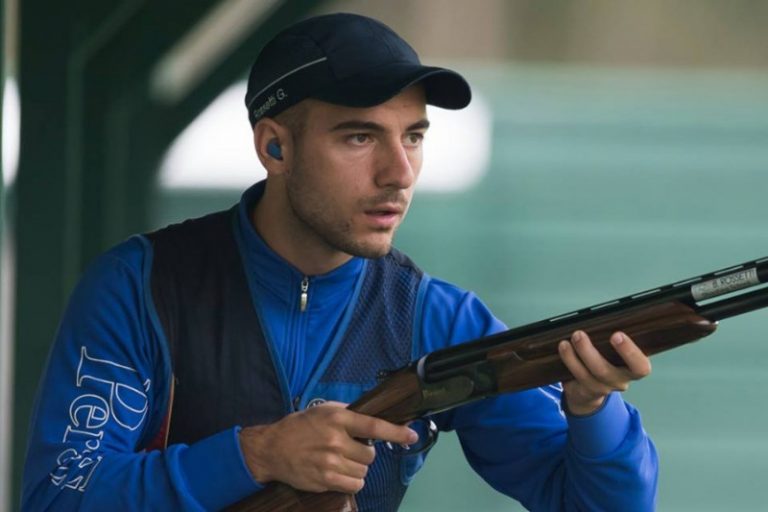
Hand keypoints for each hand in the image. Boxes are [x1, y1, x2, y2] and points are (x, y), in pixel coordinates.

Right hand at [238, 401, 417, 493]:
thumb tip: (375, 417)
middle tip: (350, 449)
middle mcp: (336, 440)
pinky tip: (341, 473)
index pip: (374, 426)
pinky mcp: (325, 480)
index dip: (396, 431)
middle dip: (365, 453)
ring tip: (342, 461)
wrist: (272, 448)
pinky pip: (354, 484)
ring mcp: (330, 462)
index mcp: (338, 418)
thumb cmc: (300, 426)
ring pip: (363, 471)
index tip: (412, 435)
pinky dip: (353, 481)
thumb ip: (349, 413)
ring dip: (358, 468)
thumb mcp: (324, 410)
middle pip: (370, 454)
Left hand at [558, 330, 651, 414]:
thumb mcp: (616, 350)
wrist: (592, 388)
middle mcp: (619, 381)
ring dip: (572, 358)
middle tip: (578, 334)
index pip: (640, 366)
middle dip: (589, 352)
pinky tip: (562, 351)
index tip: (616, 335)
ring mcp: (601, 388)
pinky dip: (567, 363)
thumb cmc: (609, 359)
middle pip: (605, 372)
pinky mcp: (584, 391)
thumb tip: (602, 316)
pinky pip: (574, 380)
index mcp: (633, 369)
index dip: (630, 352)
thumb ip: (614, 338)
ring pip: (586, 376)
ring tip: (564, 343)